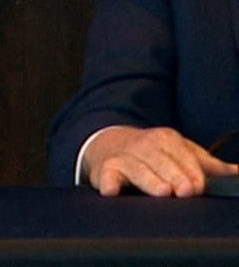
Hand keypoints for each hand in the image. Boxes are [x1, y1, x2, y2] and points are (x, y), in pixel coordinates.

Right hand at [84, 125, 238, 196]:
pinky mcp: (104, 169)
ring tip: (162, 191)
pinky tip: (113, 191)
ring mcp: (124, 157)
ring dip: (149, 180)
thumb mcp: (181, 153)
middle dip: (174, 176)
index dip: (193, 174)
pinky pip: (107, 176)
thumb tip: (238, 172)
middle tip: (185, 191)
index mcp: (167, 139)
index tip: (199, 187)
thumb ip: (209, 165)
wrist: (109, 144)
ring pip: (137, 168)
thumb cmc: (153, 155)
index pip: (184, 157)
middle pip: (161, 162)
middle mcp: (144, 145)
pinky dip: (109, 183)